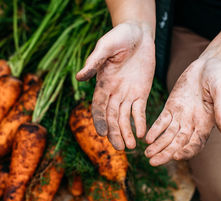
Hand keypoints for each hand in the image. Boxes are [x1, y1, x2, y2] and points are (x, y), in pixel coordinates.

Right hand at [76, 21, 154, 149]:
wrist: (138, 32)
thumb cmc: (119, 37)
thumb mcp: (106, 47)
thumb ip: (94, 62)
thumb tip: (79, 77)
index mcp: (102, 84)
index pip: (99, 107)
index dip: (100, 120)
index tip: (102, 134)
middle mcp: (113, 93)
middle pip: (112, 117)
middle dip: (115, 132)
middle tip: (120, 148)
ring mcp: (127, 94)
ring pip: (125, 118)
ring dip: (127, 132)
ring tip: (131, 147)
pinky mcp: (141, 93)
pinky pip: (139, 111)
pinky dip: (139, 123)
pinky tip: (142, 134)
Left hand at [145, 57, 220, 165]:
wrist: (208, 64)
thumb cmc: (219, 77)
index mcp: (206, 123)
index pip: (195, 143)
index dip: (186, 151)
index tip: (176, 156)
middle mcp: (192, 124)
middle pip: (177, 143)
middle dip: (166, 153)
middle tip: (153, 162)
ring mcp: (180, 117)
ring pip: (167, 136)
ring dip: (157, 145)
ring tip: (147, 154)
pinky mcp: (171, 108)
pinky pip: (161, 122)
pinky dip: (154, 131)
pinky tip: (146, 138)